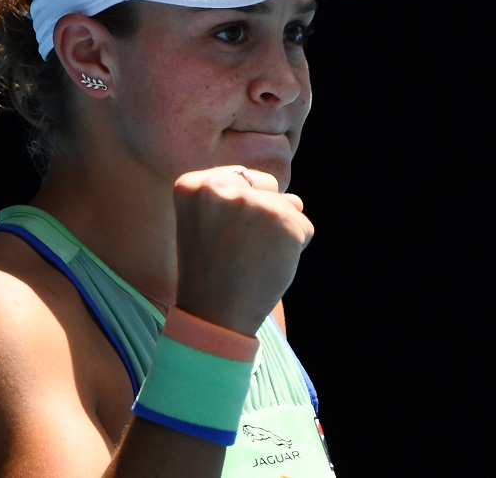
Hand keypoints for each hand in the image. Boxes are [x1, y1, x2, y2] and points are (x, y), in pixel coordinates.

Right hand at [172, 165, 313, 334]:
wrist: (215, 316)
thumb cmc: (213, 273)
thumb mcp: (207, 223)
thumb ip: (241, 198)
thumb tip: (297, 201)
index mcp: (191, 185)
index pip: (240, 178)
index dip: (239, 211)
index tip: (220, 237)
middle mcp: (218, 186)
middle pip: (266, 187)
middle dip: (263, 215)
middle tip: (239, 249)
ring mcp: (251, 201)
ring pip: (288, 207)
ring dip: (279, 233)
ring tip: (252, 259)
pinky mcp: (282, 219)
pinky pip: (304, 227)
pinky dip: (295, 248)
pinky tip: (269, 265)